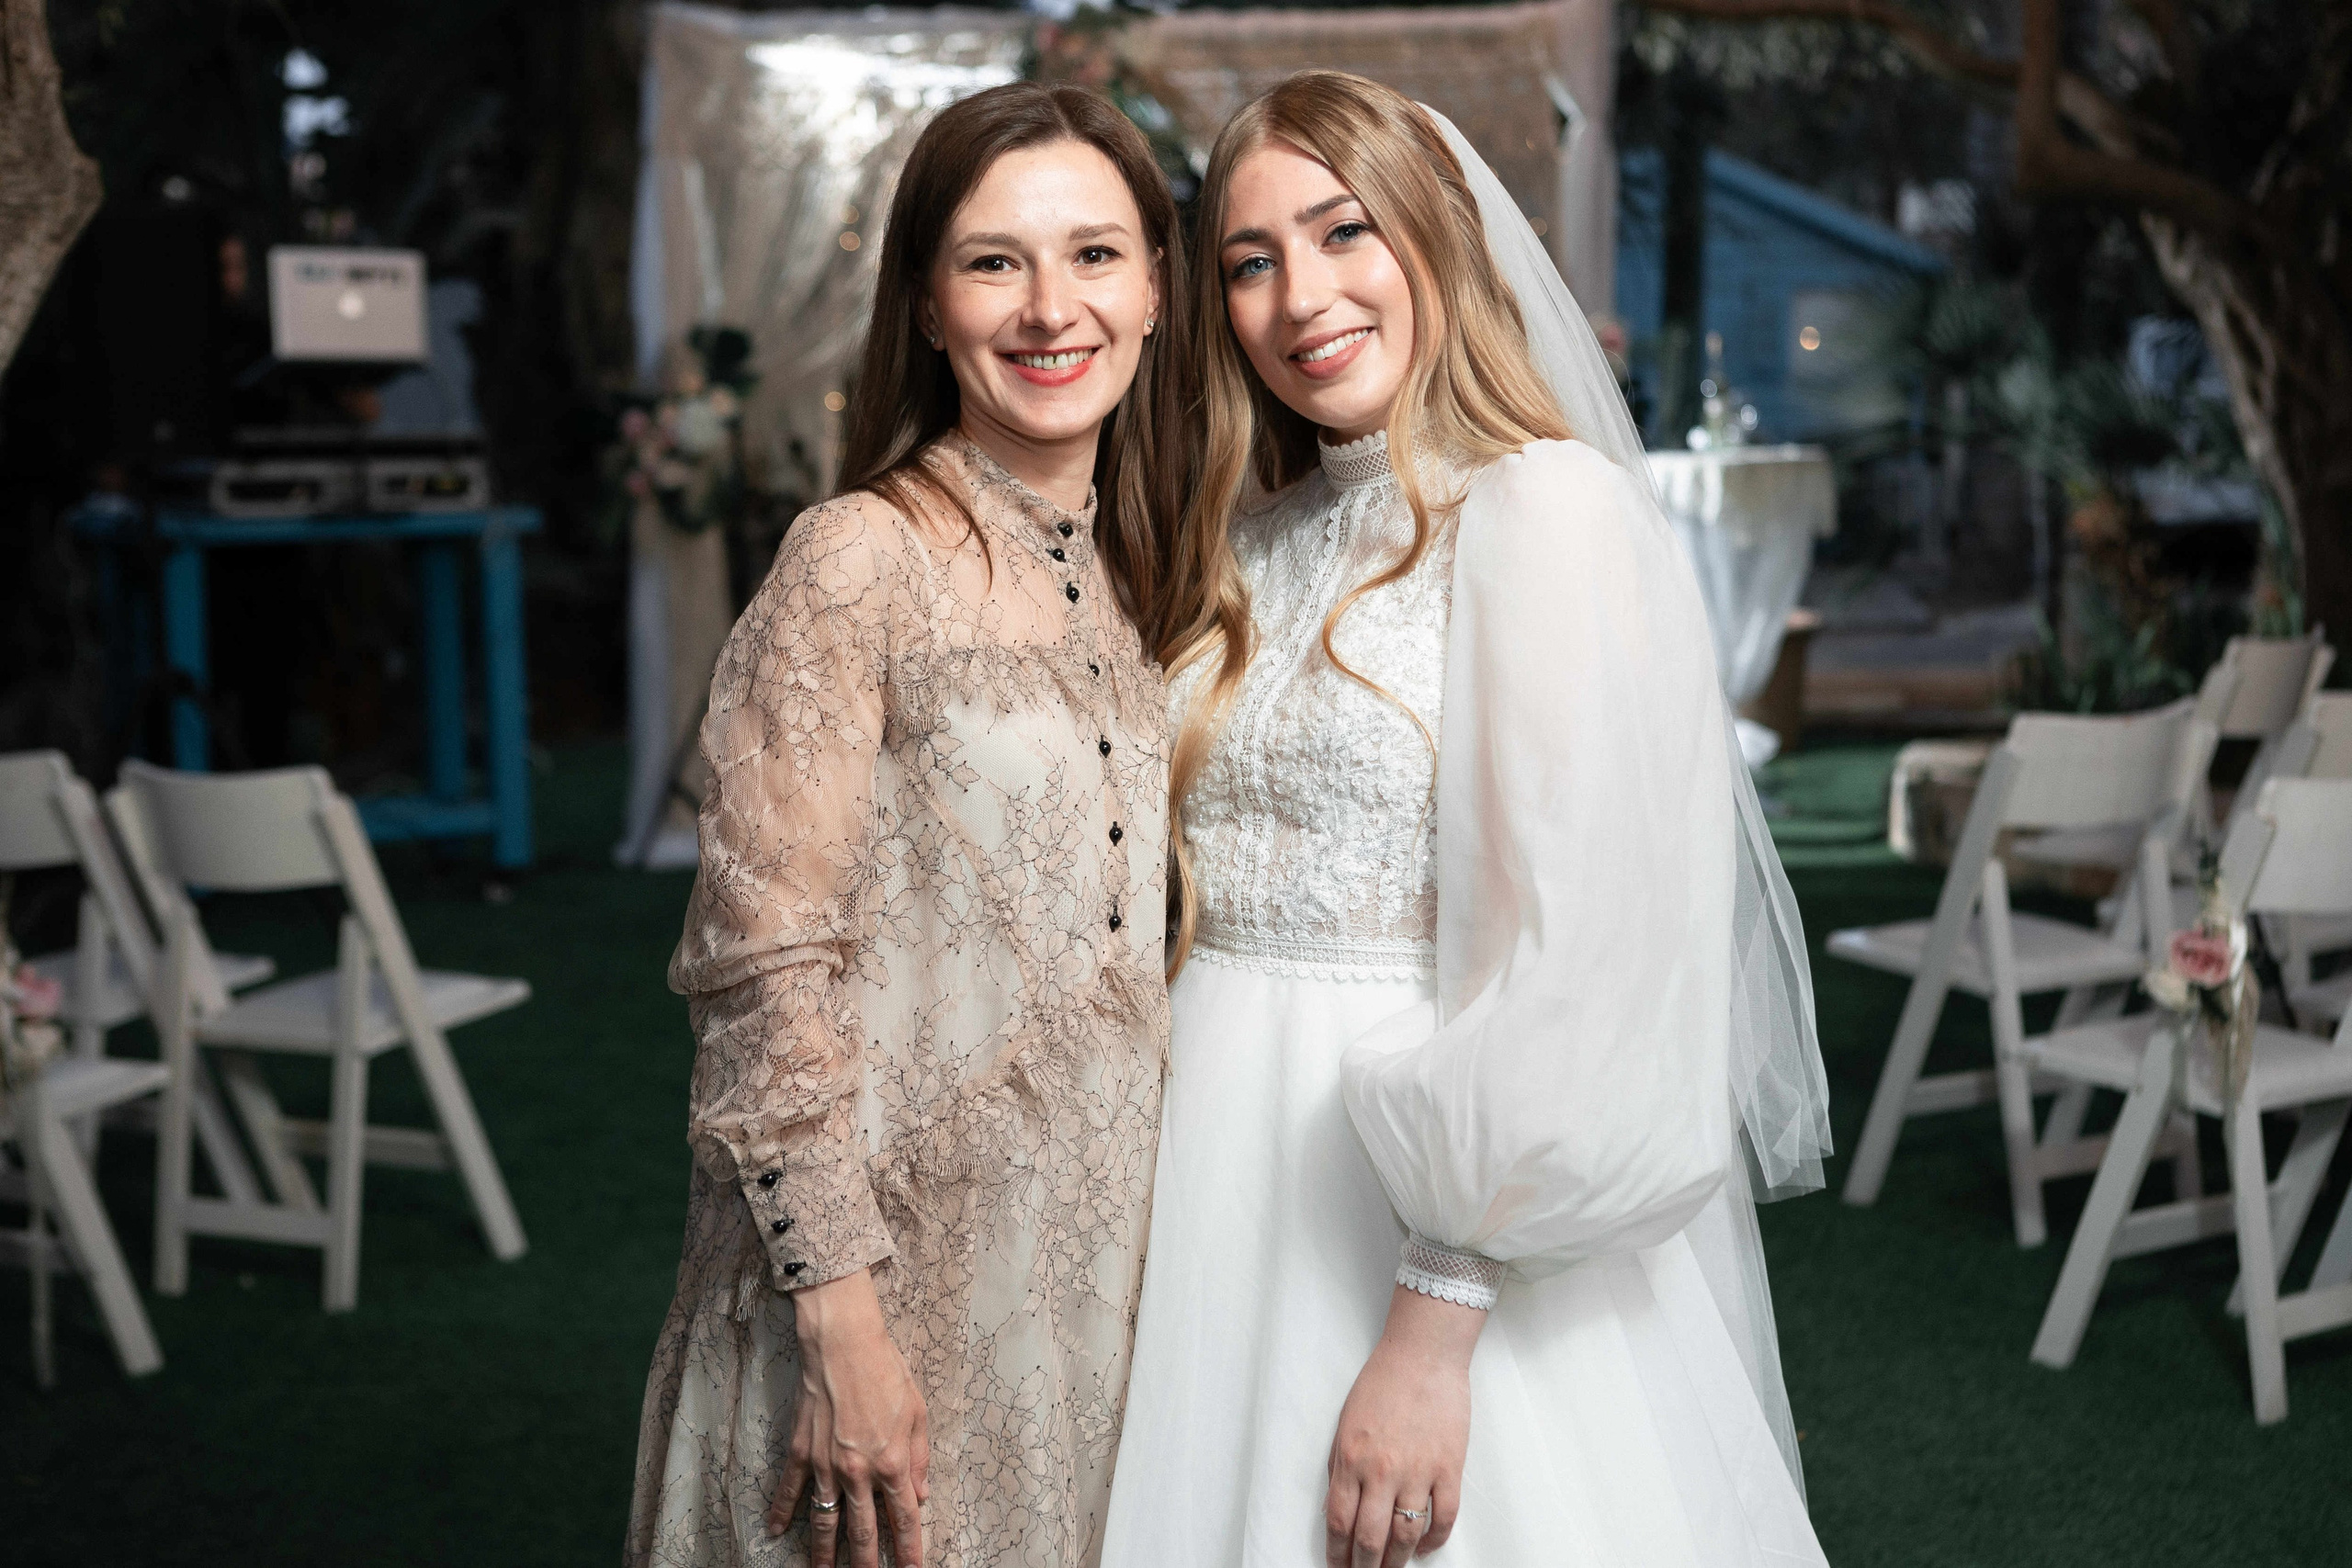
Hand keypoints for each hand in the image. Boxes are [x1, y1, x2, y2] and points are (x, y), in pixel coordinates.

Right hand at [771, 1267, 930, 1567]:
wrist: (843, 1343)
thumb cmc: (886, 1371)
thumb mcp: (917, 1412)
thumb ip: (920, 1458)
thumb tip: (920, 1495)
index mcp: (892, 1463)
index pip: (904, 1518)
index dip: (909, 1550)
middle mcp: (859, 1472)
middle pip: (863, 1532)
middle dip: (867, 1564)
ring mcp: (826, 1466)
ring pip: (825, 1522)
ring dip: (824, 1555)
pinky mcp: (801, 1452)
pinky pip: (790, 1491)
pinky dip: (782, 1513)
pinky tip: (776, 1532)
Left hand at [1325, 1286, 1482, 1567]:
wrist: (1423, 1355)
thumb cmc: (1382, 1383)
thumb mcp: (1345, 1424)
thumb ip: (1341, 1467)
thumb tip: (1340, 1508)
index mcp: (1350, 1459)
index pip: (1338, 1523)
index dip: (1336, 1553)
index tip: (1337, 1566)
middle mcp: (1382, 1472)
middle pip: (1370, 1539)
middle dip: (1364, 1566)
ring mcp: (1418, 1473)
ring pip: (1405, 1537)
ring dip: (1396, 1561)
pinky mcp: (1449, 1469)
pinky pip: (1443, 1519)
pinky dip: (1432, 1541)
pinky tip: (1423, 1547)